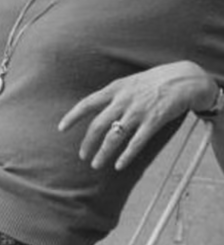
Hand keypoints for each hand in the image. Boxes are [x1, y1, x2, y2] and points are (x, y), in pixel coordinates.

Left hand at [58, 61, 215, 170]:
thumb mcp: (127, 83)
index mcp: (114, 89)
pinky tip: (119, 165)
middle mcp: (122, 101)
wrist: (183, 79)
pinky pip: (137, 142)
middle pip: (98, 125)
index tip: (60, 128)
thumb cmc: (153, 82)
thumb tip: (94, 110)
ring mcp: (138, 112)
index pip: (87, 103)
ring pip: (114, 136)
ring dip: (103, 153)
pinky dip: (126, 155)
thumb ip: (111, 96)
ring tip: (97, 164)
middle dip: (88, 142)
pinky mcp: (153, 122)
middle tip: (82, 156)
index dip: (72, 116)